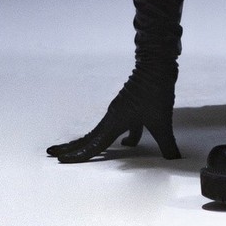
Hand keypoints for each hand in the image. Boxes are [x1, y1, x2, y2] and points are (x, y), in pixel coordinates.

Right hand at [46, 63, 179, 161]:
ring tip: (81, 150)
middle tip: (52, 152)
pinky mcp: (129, 107)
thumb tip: (174, 159)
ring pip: (102, 132)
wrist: (157, 65)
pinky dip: (120, 137)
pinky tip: (128, 144)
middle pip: (88, 137)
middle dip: (71, 146)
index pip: (93, 145)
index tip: (60, 160)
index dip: (77, 155)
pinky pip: (120, 127)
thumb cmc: (156, 91)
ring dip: (90, 142)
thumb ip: (167, 143)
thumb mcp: (162, 120)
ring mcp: (119, 111)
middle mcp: (113, 117)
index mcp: (115, 122)